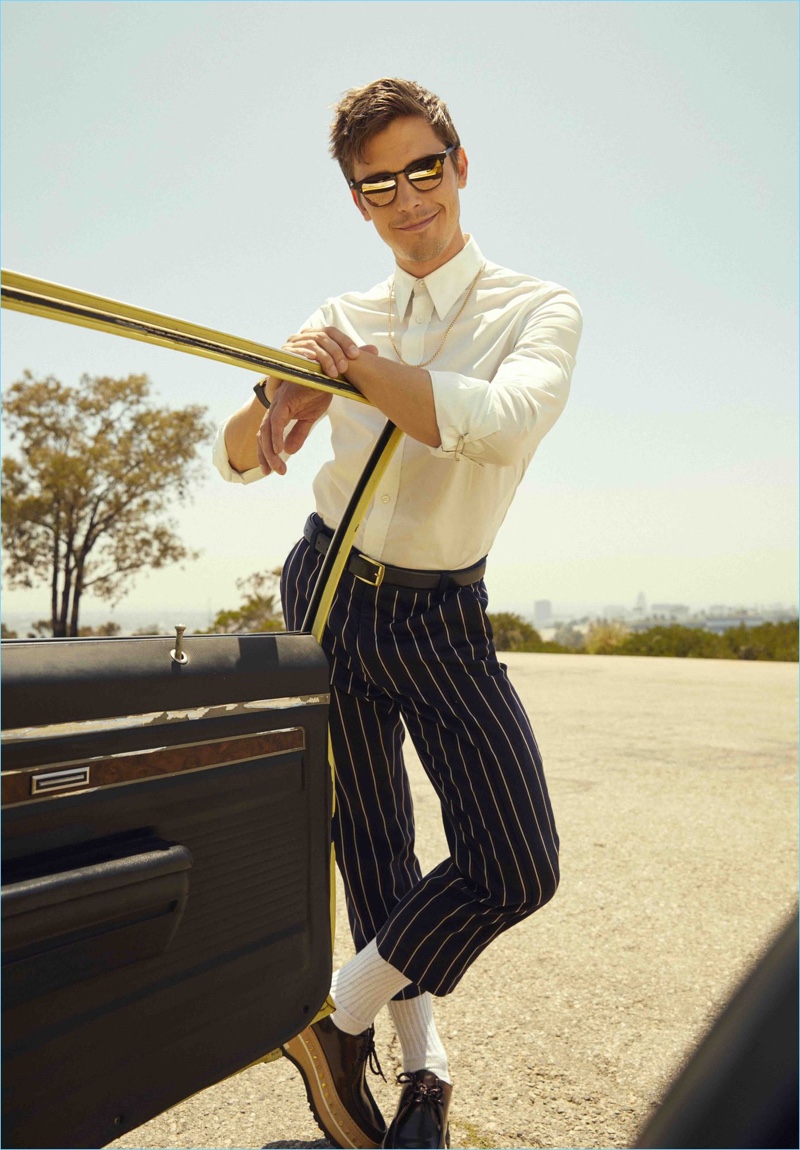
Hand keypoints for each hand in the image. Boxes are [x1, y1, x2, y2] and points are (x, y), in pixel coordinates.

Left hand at [256, 331, 378, 474]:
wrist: (328, 372)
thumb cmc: (318, 390)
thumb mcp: (310, 417)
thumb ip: (299, 434)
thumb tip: (288, 451)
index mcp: (280, 412)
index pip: (266, 435)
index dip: (265, 453)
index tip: (271, 470)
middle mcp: (276, 407)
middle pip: (262, 435)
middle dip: (264, 456)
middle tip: (271, 473)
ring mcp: (279, 402)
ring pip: (267, 430)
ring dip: (270, 451)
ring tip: (278, 468)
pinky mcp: (286, 399)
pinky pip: (277, 420)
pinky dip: (276, 436)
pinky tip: (280, 450)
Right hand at [284, 326, 377, 378]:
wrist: (288, 393)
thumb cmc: (314, 377)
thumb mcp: (335, 368)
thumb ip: (350, 358)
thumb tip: (374, 350)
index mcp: (316, 335)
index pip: (332, 331)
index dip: (345, 341)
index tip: (355, 355)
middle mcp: (303, 336)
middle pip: (323, 336)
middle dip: (336, 352)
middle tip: (345, 368)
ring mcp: (292, 344)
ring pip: (311, 344)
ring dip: (324, 357)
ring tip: (334, 372)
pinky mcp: (282, 354)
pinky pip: (295, 351)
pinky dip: (305, 354)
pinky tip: (313, 361)